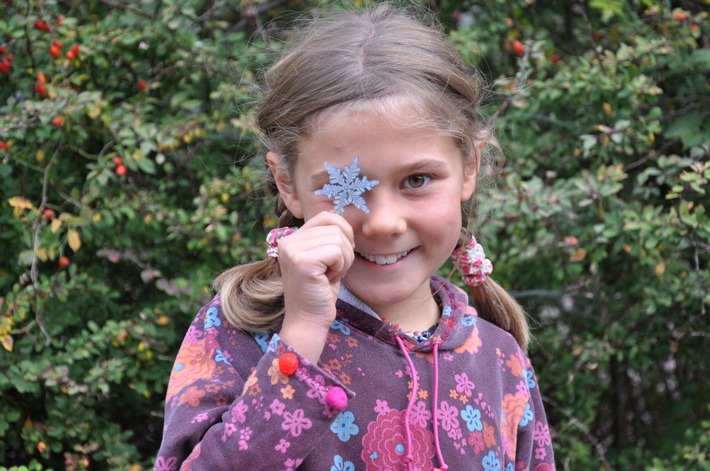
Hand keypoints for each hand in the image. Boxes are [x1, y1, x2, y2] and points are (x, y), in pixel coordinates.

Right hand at [277, 212, 354, 361]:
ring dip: (343, 261)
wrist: (308, 321)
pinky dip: (340, 267)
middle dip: (345, 250)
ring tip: (329, 276)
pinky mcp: (302, 261)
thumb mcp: (323, 259)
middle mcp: (288, 240)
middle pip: (335, 226)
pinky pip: (337, 252)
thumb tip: (345, 219)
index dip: (342, 232)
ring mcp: (293, 250)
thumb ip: (328, 238)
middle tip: (333, 271)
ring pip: (339, 239)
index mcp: (292, 238)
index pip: (327, 216)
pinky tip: (328, 280)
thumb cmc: (320, 292)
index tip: (338, 256)